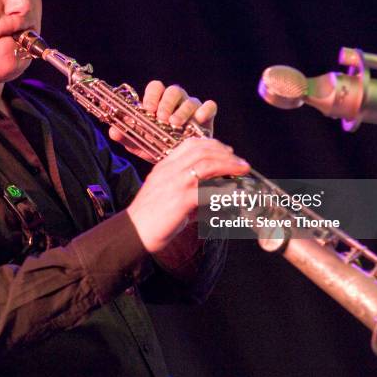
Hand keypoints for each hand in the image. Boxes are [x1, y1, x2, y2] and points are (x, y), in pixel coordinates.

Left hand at [108, 80, 217, 161]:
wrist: (180, 163)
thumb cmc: (159, 148)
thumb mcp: (140, 144)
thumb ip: (126, 136)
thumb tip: (113, 131)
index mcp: (160, 102)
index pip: (156, 88)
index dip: (152, 95)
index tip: (148, 109)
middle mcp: (177, 102)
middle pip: (174, 90)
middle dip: (166, 103)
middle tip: (161, 118)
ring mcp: (193, 108)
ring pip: (190, 99)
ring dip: (182, 111)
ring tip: (175, 124)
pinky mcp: (207, 117)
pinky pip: (210, 106)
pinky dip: (205, 110)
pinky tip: (198, 120)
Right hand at [126, 137, 249, 252]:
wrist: (132, 232)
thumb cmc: (150, 217)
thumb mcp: (166, 194)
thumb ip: (186, 189)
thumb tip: (212, 192)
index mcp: (165, 166)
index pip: (190, 144)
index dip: (212, 144)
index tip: (227, 151)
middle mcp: (169, 170)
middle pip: (202, 151)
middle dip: (225, 153)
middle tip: (240, 161)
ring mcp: (174, 184)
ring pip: (206, 165)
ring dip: (229, 165)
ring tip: (243, 170)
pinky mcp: (180, 201)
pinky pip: (208, 191)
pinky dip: (225, 190)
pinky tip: (236, 193)